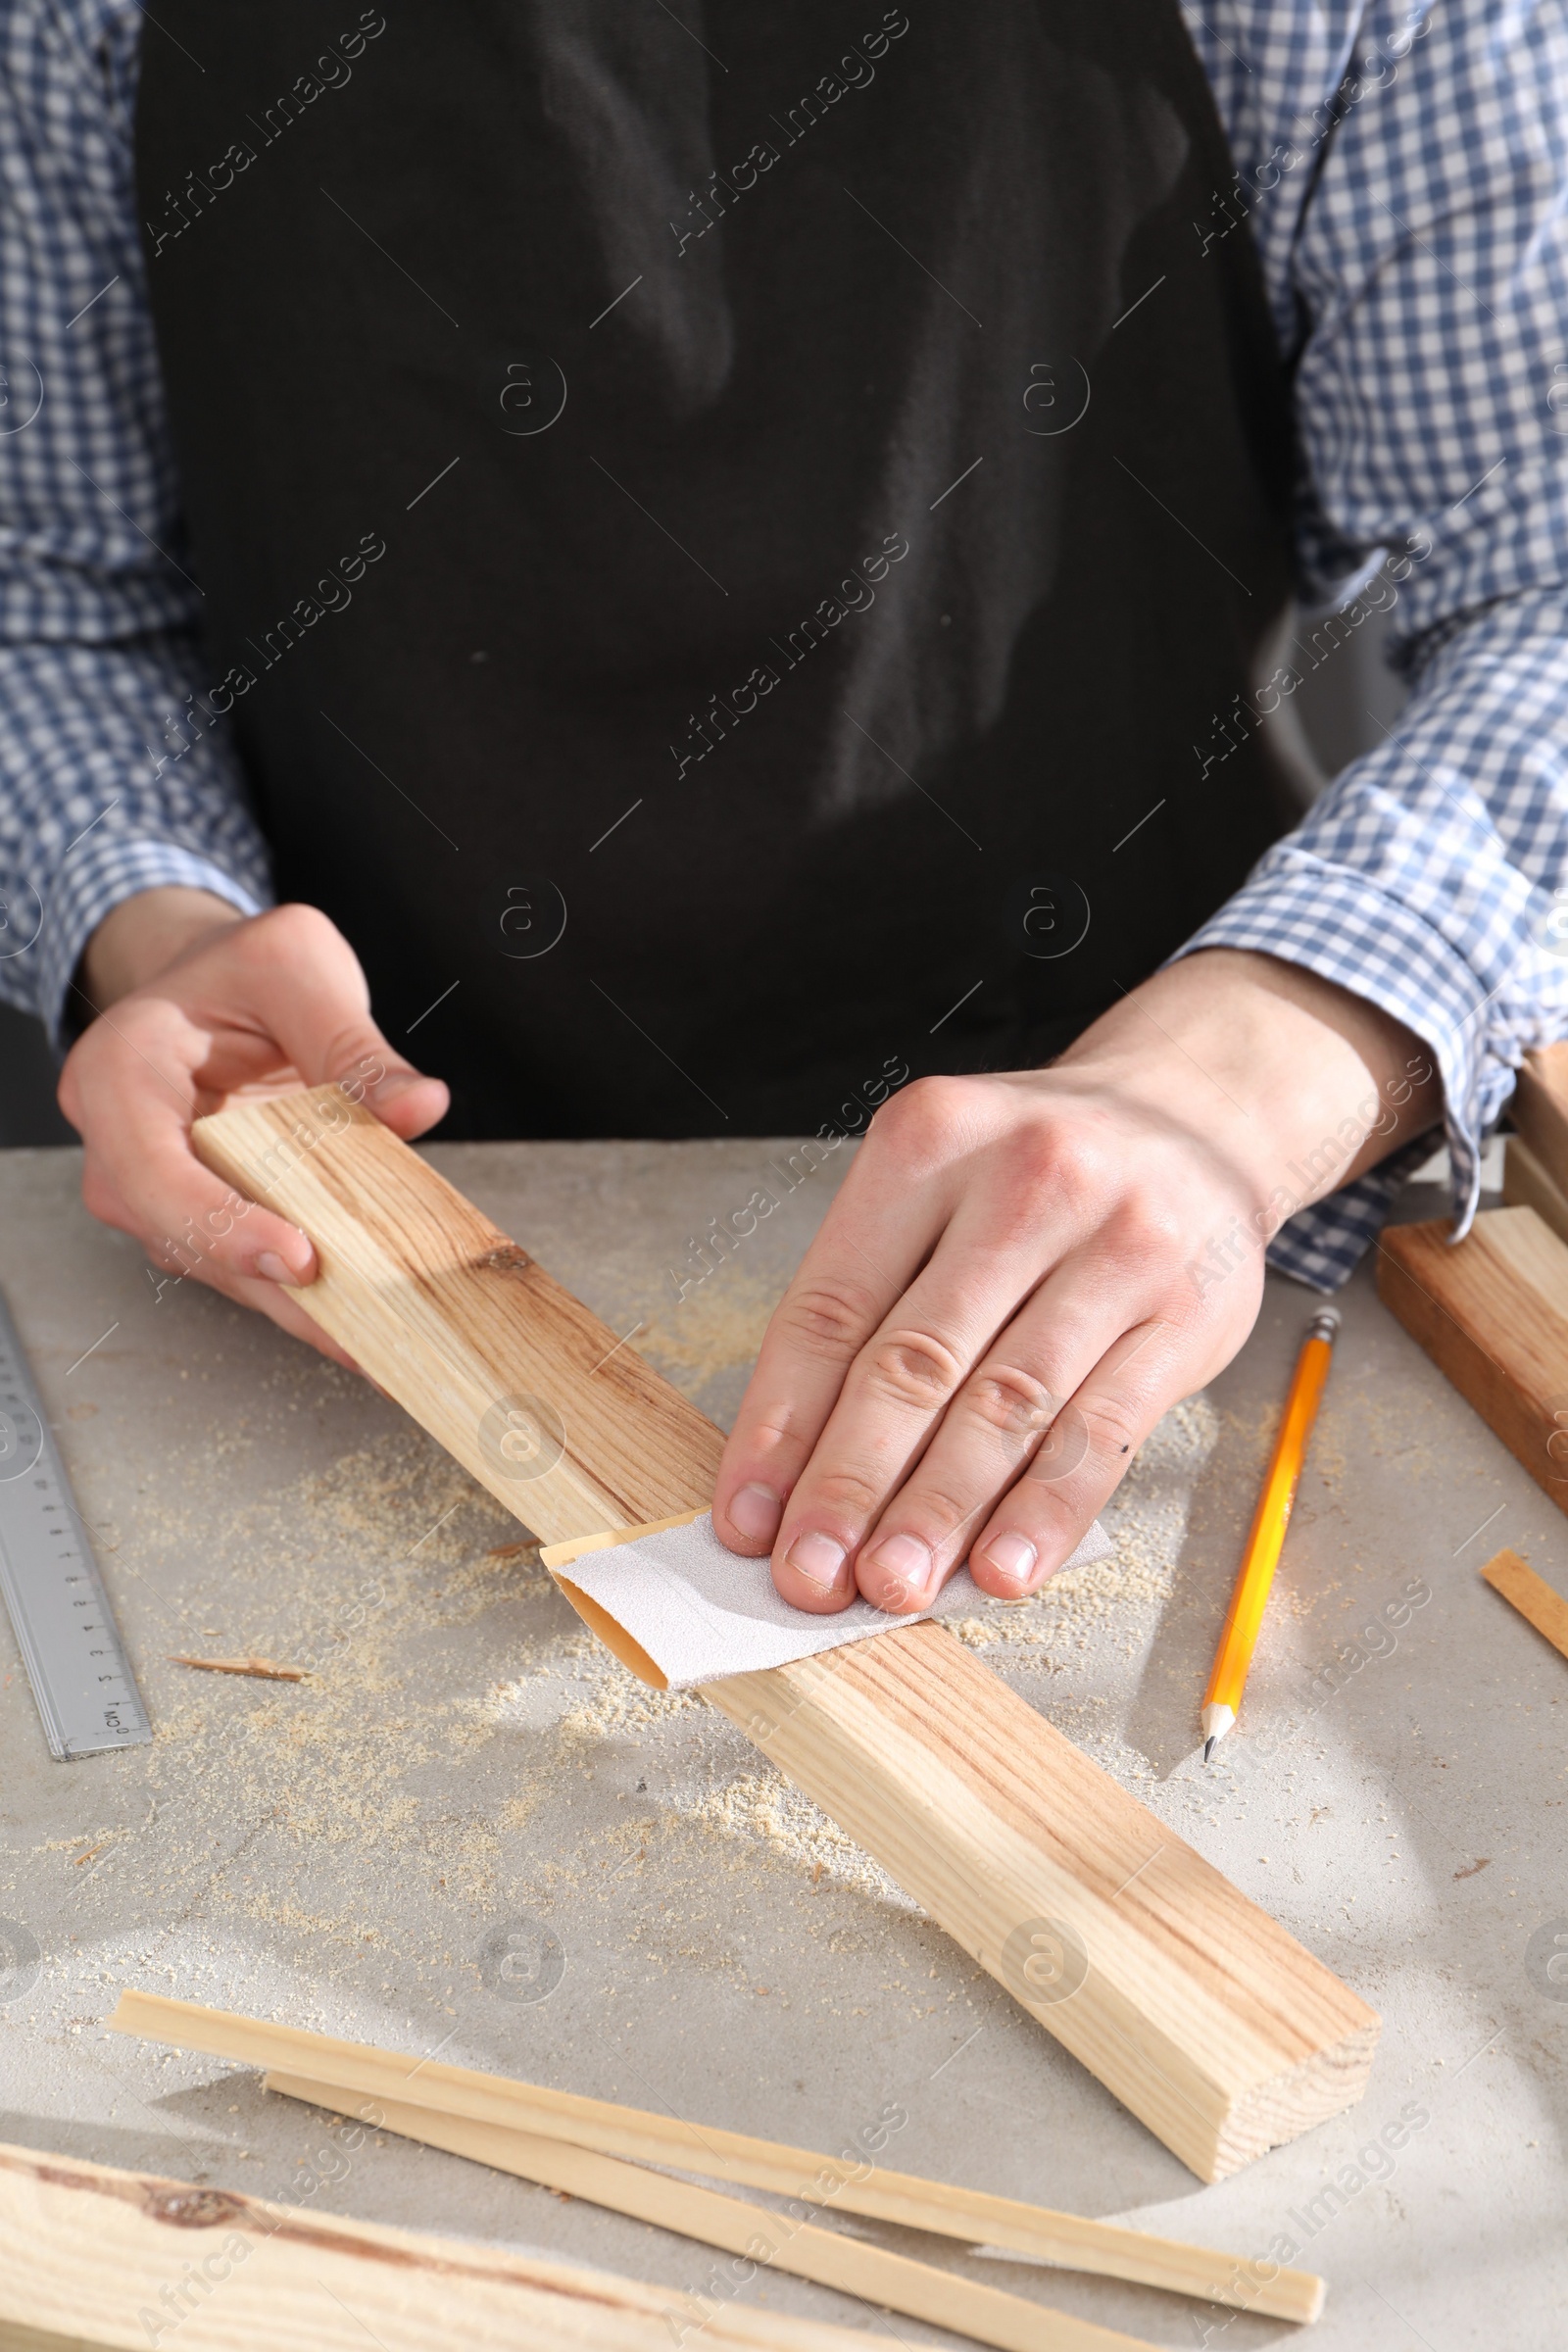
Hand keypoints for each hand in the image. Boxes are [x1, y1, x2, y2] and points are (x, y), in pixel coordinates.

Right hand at [59, 891, 447, 1363]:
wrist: (214, 985)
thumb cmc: (242, 970)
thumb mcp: (299, 967)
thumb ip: (354, 1043)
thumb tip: (417, 1107)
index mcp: (121, 1070)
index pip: (152, 1169)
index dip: (220, 1223)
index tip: (297, 1258)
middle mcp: (120, 1142)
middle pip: (181, 1235)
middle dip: (270, 1288)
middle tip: (358, 1330)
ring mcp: (152, 1190)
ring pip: (215, 1266)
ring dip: (292, 1307)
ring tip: (375, 1338)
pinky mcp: (197, 1217)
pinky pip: (242, 1264)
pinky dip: (301, 1293)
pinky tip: (364, 1319)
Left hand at [712, 949, 1439, 1612]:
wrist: (1196, 1116)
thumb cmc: (1038, 1177)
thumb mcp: (939, 1188)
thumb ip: (872, 1307)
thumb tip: (797, 1474)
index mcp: (928, 1141)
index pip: (831, 1305)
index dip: (780, 1424)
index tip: (747, 1518)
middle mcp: (1023, 1180)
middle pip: (914, 1359)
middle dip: (849, 1482)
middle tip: (809, 1574)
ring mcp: (1117, 1242)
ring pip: (1007, 1403)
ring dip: (939, 1510)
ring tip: (891, 1586)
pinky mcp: (1189, 1310)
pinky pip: (1102, 1431)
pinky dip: (1045, 1511)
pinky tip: (1002, 1569)